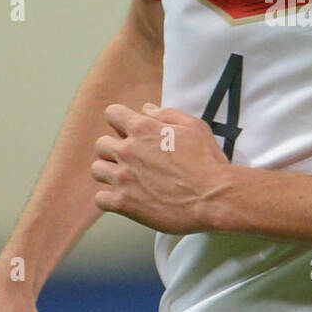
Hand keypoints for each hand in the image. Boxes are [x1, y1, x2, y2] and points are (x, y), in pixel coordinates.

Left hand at [92, 103, 231, 232]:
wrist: (214, 198)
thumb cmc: (208, 162)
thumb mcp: (194, 127)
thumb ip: (167, 114)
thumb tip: (147, 109)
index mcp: (143, 129)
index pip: (112, 114)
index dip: (120, 122)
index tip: (128, 131)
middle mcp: (128, 151)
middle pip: (101, 144)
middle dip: (114, 149)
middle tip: (131, 159)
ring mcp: (123, 178)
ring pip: (97, 170)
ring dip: (110, 173)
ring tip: (127, 179)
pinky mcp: (124, 203)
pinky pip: (100, 199)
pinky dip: (110, 199)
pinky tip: (126, 198)